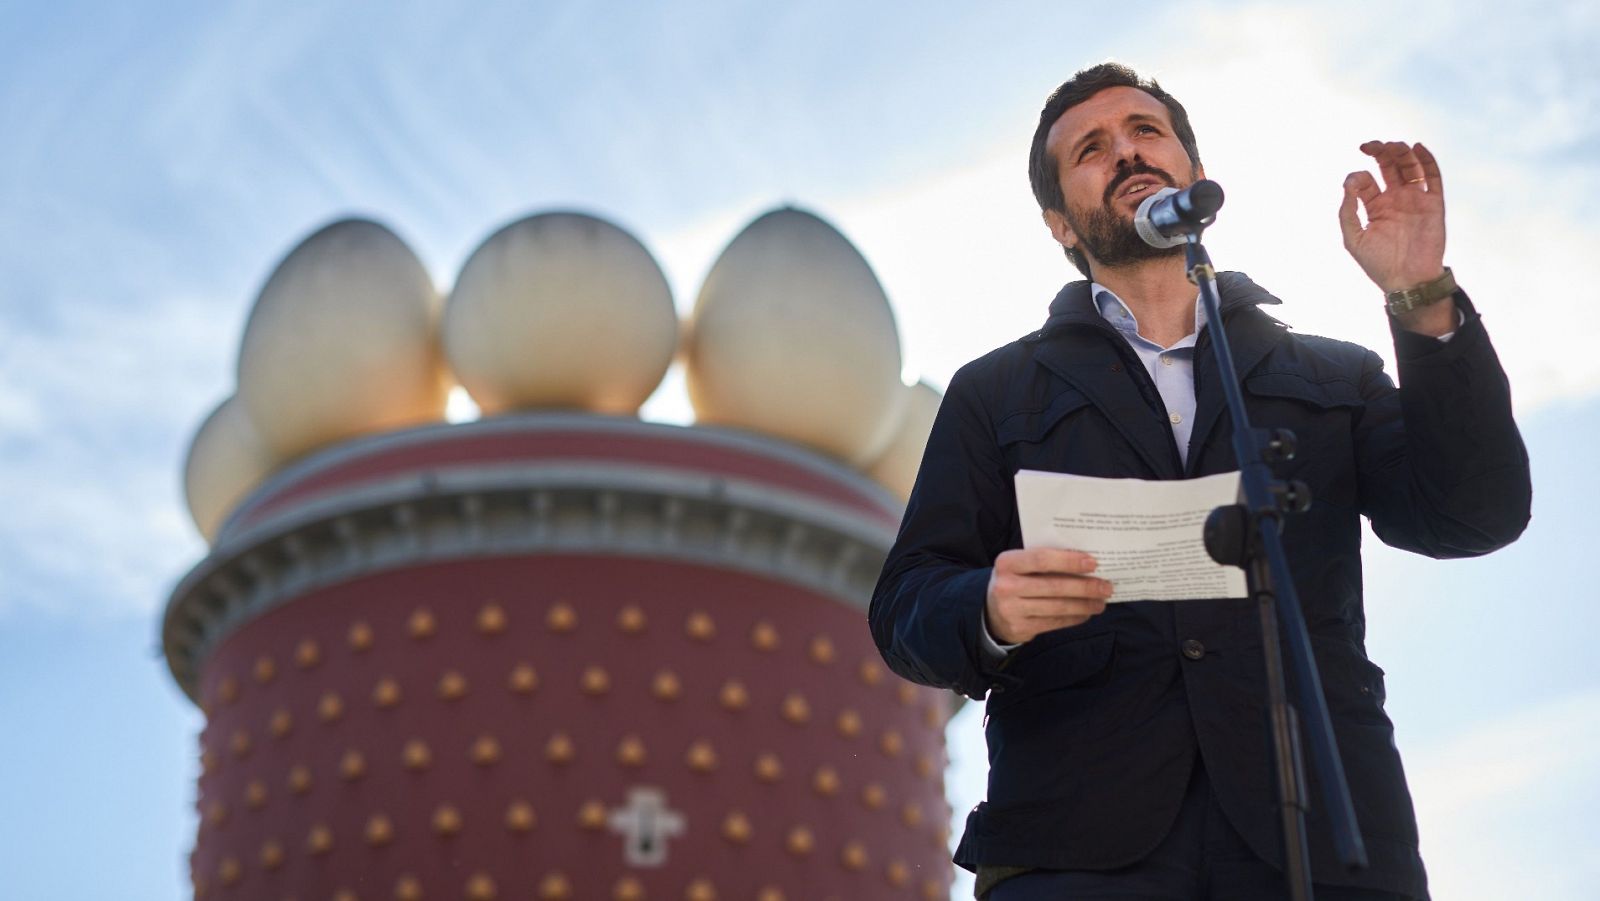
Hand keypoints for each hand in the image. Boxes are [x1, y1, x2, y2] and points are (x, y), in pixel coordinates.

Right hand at [985, 548, 1111, 644]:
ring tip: (1101, 602)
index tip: (1093, 563)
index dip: (1069, 561)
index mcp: (1007, 562)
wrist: (991, 611)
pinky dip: (1074, 618)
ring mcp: (1012, 609)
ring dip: (1084, 604)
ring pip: (1057, 607)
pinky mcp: (1020, 628)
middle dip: (1085, 586)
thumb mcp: (1020, 566)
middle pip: (1054, 586)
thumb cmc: (1015, 580)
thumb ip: (1044, 562)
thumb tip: (1086, 563)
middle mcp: (1006, 586)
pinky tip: (1086, 613)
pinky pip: (1055, 622)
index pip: (1041, 559)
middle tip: (1106, 587)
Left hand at [1337, 141, 1446, 293]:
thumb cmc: (1378, 263)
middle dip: (1380, 152)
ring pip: (1410, 167)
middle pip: (1389, 166)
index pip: (1366, 181)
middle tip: (1370, 146)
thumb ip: (1347, 212)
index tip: (1354, 183)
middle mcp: (1395, 200)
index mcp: (1375, 207)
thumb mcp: (1353, 238)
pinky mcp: (1434, 204)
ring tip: (1392, 145)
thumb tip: (1349, 183)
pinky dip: (1427, 160)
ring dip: (1401, 152)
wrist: (1408, 280)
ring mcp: (1415, 200)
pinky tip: (1417, 147)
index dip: (1358, 177)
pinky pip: (1433, 177)